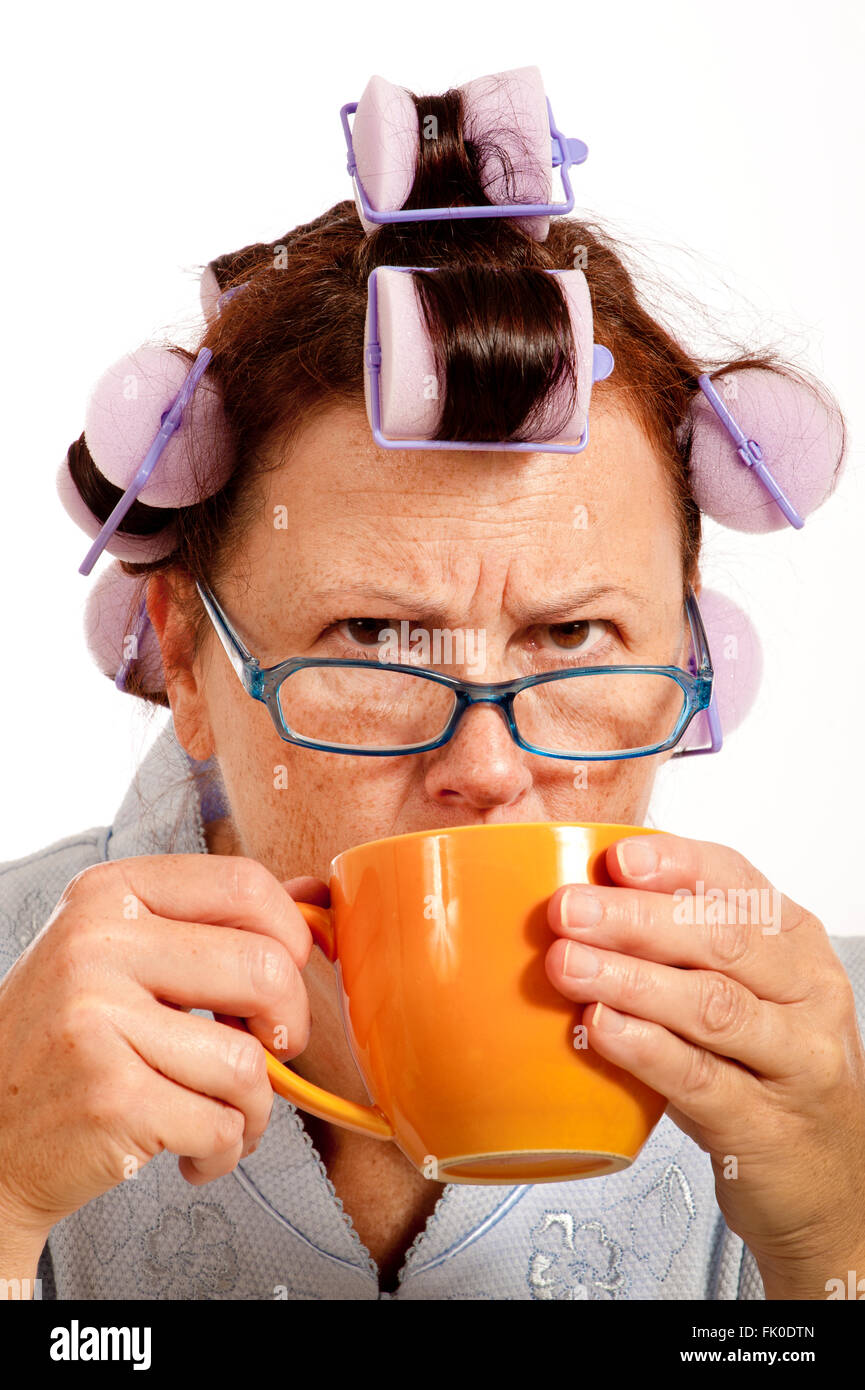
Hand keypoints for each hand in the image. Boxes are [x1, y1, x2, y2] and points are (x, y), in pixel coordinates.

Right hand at [0, 854, 313, 1252]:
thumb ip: (211, 921)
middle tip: (266, 1052)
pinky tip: (193, 1150)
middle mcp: (96, 945)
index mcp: (109, 895)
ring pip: (248, 1063)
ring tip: (223, 1116)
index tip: (285, 974)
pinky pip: (222, 1123)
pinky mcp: (109, 1098)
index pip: (243, 884)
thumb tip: (312, 892)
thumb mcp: (121, 954)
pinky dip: (225, 1150)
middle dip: (289, 1026)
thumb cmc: (67, 1041)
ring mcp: (97, 1021)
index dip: (289, 935)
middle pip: (264, 969)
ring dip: (255, 1108)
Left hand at [544, 833, 864, 1298]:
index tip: (616, 858)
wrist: (827, 1184)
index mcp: (796, 943)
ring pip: (712, 1005)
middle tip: (568, 910)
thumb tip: (581, 904)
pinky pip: (701, 1079)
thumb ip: (678, 950)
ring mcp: (796, 1061)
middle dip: (635, 918)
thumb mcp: (739, 994)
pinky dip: (645, 1048)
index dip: (675, 864)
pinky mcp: (767, 1125)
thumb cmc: (765, 1073)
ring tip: (568, 965)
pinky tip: (600, 1029)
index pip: (737, 883)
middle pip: (722, 940)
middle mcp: (807, 994)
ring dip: (630, 979)